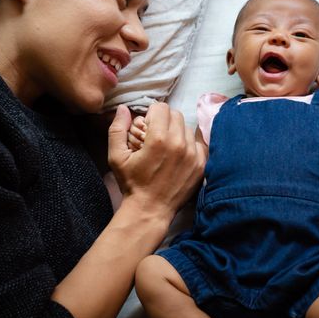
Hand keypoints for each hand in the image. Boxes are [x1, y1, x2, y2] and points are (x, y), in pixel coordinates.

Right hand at [107, 104, 205, 220]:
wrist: (150, 210)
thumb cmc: (131, 183)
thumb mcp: (116, 157)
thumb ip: (117, 129)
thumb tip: (123, 108)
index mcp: (159, 139)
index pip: (161, 107)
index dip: (152, 113)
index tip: (147, 125)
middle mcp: (179, 144)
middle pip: (176, 115)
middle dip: (164, 120)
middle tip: (156, 135)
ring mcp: (194, 154)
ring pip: (187, 128)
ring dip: (177, 132)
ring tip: (167, 147)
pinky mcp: (202, 164)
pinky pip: (198, 144)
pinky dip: (189, 145)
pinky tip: (178, 155)